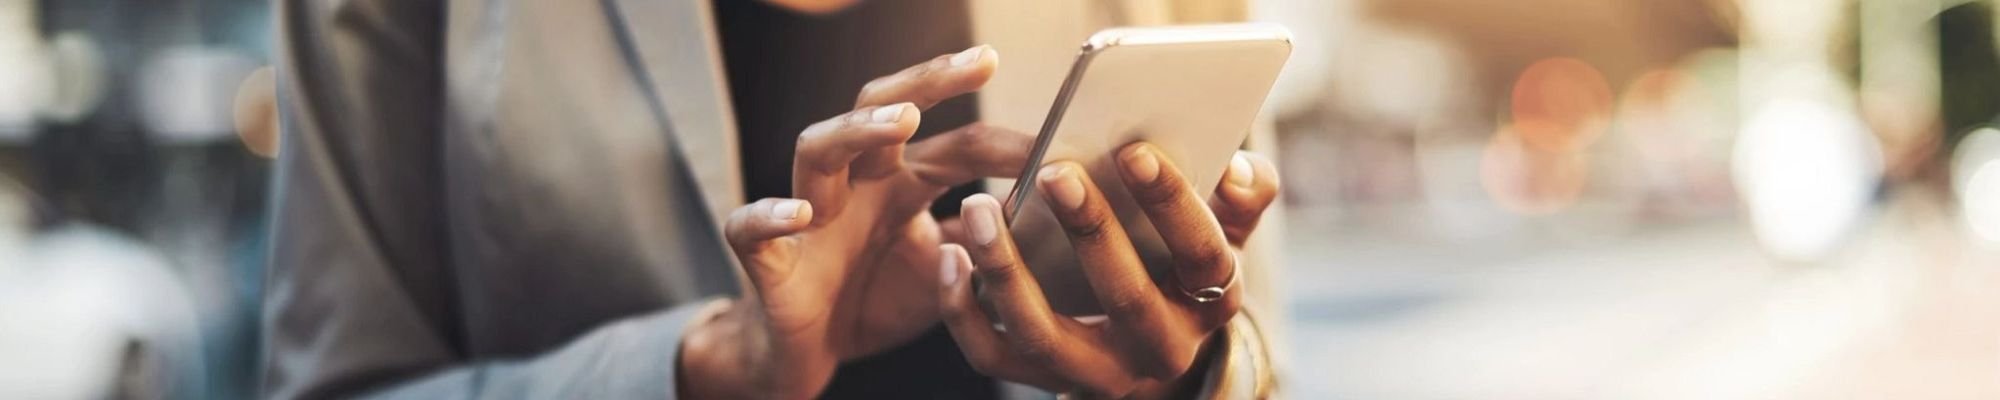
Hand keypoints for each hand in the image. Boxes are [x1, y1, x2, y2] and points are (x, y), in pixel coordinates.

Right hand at [679, 45, 1033, 398]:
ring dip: (858, 129)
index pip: (956, 145)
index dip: (1005, 142)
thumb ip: (985, 242)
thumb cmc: (874, 301)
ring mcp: (808, 215)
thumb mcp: (947, 273)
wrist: (808, 355)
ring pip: (817, 148)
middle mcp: (854, 184)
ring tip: (904, 120)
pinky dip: (771, 215)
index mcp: (899, 182)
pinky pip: (752, 227)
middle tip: (982, 61)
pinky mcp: (768, 259)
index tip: (1058, 139)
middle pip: (880, 108)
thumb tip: (1047, 217)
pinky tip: (801, 213)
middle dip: (928, 81)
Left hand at [938, 144, 1280, 397]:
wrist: (1150, 343)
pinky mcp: (1043, 379)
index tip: (1136, 151)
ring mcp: (1097, 372)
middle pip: (1125, 297)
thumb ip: (1243, 196)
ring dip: (1006, 270)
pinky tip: (949, 254)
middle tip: (1055, 170)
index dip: (1173, 204)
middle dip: (1090, 231)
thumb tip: (1241, 167)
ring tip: (978, 207)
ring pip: (1044, 334)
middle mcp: (1159, 349)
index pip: (1202, 255)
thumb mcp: (1225, 231)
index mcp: (1210, 302)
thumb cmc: (1181, 262)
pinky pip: (992, 355)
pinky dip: (963, 309)